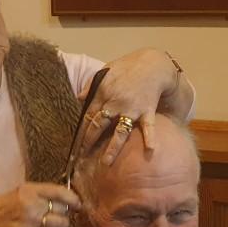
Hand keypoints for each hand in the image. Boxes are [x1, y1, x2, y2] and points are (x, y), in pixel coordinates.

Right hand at [0, 183, 81, 226]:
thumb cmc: (3, 207)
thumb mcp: (21, 193)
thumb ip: (41, 195)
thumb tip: (66, 199)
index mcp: (30, 189)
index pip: (60, 192)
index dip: (73, 199)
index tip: (78, 204)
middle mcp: (31, 203)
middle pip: (63, 209)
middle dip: (64, 213)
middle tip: (57, 215)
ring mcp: (29, 220)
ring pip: (60, 224)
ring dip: (57, 226)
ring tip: (47, 224)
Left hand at [78, 48, 188, 164]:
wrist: (152, 64)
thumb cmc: (128, 67)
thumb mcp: (106, 70)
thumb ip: (92, 84)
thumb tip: (79, 97)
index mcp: (103, 92)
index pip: (88, 116)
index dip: (81, 131)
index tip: (75, 145)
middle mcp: (115, 102)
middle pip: (99, 126)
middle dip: (89, 142)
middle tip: (82, 159)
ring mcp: (131, 108)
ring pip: (119, 131)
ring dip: (112, 148)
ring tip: (106, 163)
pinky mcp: (147, 110)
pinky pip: (148, 126)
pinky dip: (151, 137)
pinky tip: (151, 150)